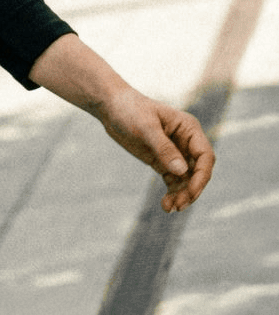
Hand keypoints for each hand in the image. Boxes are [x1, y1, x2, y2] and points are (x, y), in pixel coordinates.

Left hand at [94, 87, 214, 212]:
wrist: (110, 106)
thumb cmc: (129, 109)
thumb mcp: (145, 127)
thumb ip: (163, 148)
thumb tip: (182, 171)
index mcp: (189, 128)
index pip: (205, 156)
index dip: (202, 176)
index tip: (191, 191)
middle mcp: (186, 142)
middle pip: (198, 172)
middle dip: (191, 190)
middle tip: (179, 206)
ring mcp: (175, 152)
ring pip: (186, 180)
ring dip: (182, 195)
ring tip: (169, 208)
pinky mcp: (163, 161)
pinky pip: (173, 181)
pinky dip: (172, 193)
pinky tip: (166, 205)